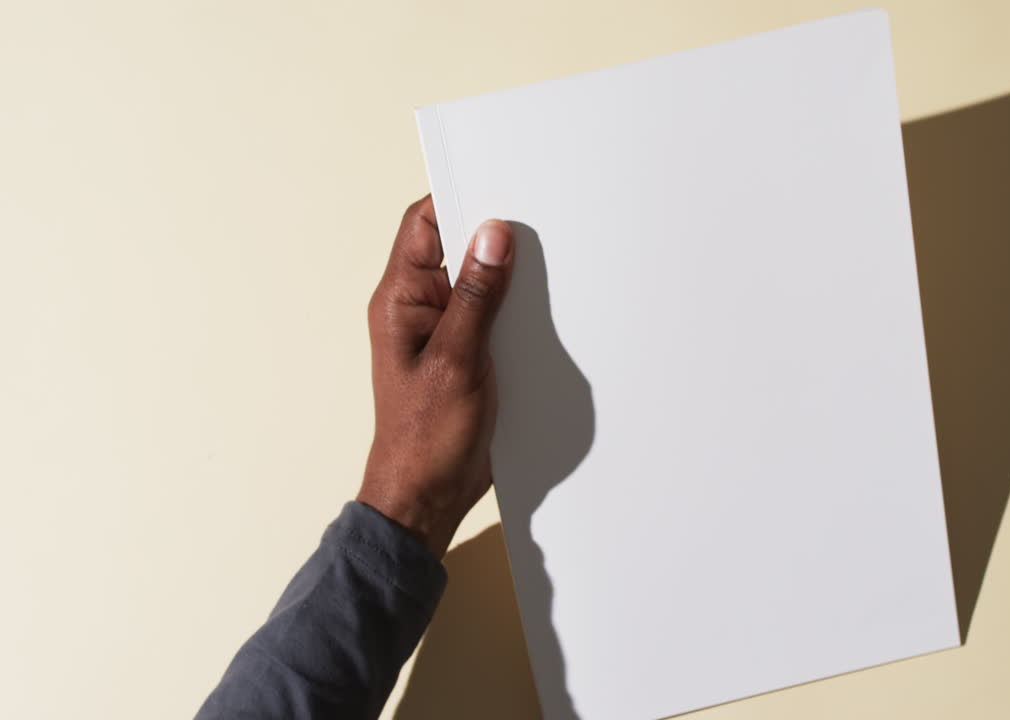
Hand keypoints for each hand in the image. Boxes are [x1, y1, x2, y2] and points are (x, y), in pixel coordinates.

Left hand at [357, 195, 513, 558]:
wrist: (427, 494)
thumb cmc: (426, 436)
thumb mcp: (457, 360)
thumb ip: (477, 296)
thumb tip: (493, 234)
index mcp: (399, 299)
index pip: (423, 224)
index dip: (456, 195)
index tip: (500, 182)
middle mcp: (418, 307)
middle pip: (454, 246)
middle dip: (492, 233)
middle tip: (535, 220)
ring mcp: (443, 330)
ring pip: (479, 281)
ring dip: (509, 274)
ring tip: (548, 261)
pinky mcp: (467, 353)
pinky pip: (492, 314)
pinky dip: (515, 307)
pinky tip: (543, 308)